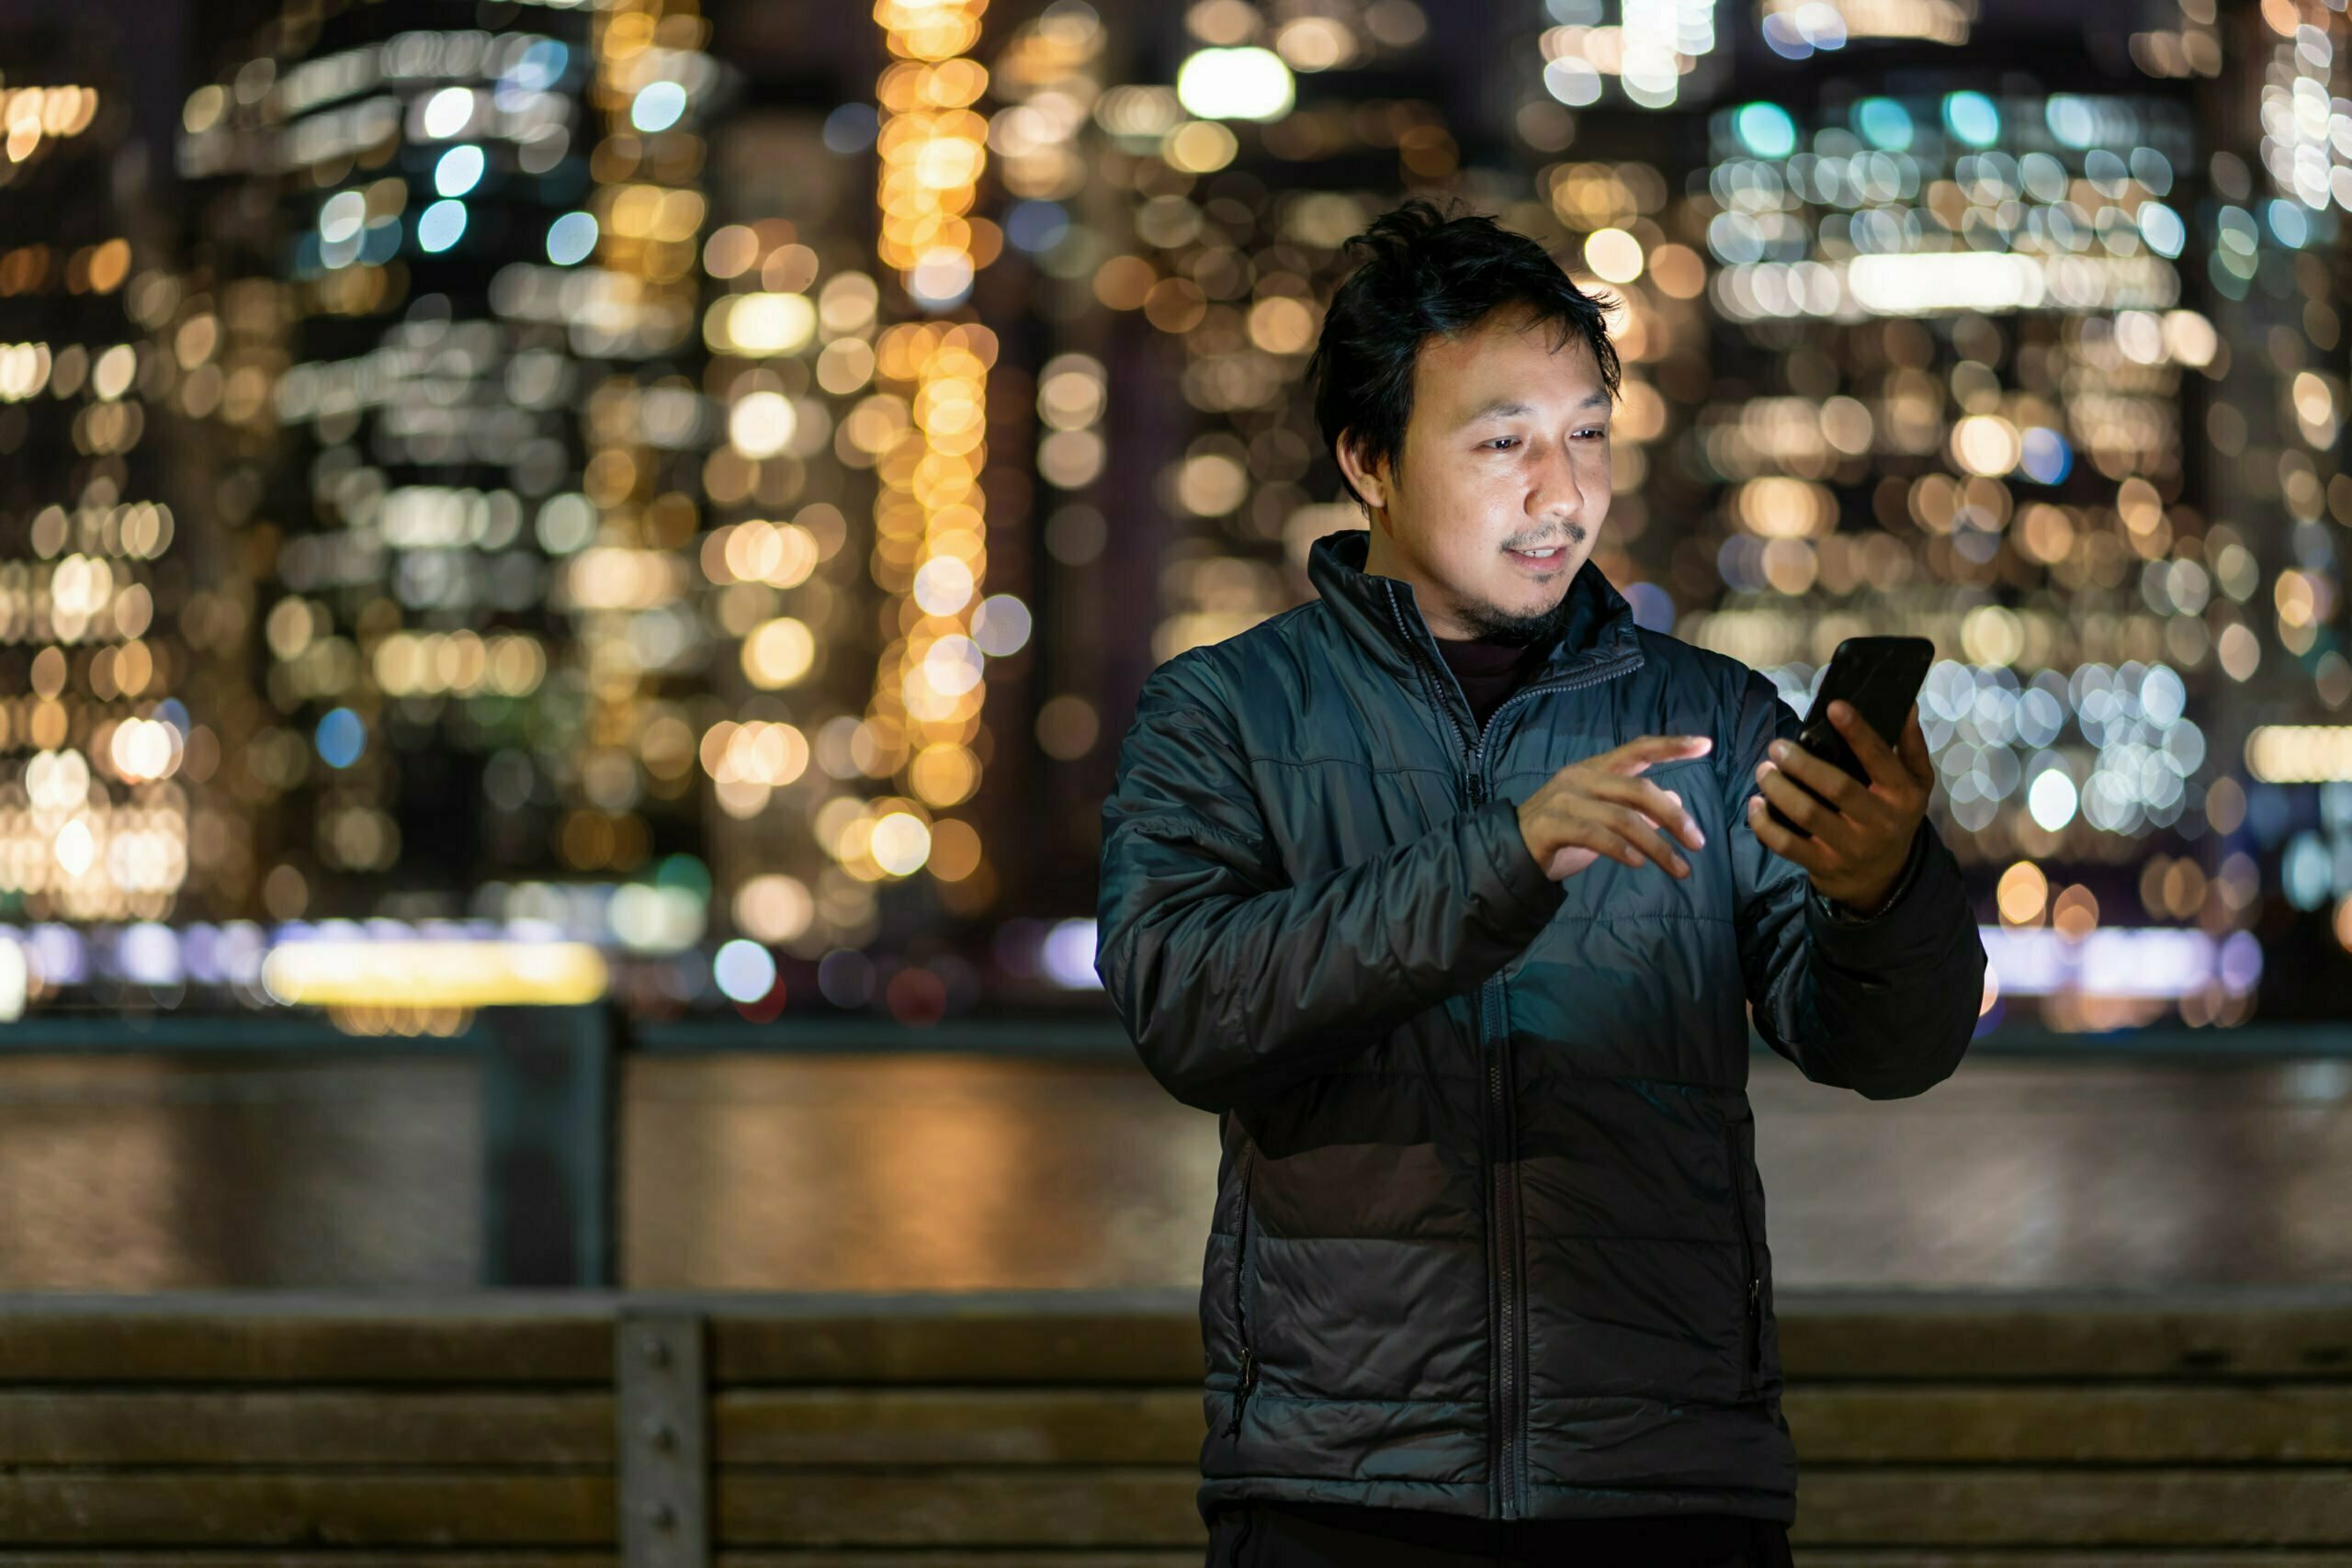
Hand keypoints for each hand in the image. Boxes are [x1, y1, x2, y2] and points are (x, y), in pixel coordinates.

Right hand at [1518, 734, 1712, 881]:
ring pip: (1623, 818)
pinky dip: (1622, 850)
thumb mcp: (1604, 816)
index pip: (1637, 749)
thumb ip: (1636, 807)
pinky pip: (1595, 836)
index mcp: (1595, 768)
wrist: (1510, 852)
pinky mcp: (1551, 826)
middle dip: (1674, 817)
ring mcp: (1564, 800)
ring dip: (1657, 846)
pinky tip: (1640, 864)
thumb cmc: (1562, 833)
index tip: (1705, 745)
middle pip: (1639, 789)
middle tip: (1698, 843)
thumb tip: (1674, 801)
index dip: (1671, 746)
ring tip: (1680, 869)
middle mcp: (1581, 778)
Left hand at [1745, 700, 1933, 914]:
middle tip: (1777, 746)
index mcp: (1901, 795)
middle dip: (1802, 763)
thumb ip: (1910, 746)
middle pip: (1837, 787)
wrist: (1884, 878)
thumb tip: (1905, 706)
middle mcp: (1878, 822)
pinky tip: (1755, 805)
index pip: (1879, 759)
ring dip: (1779, 789)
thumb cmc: (1895, 816)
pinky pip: (1787, 845)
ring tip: (1764, 770)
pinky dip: (1765, 825)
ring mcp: (1849, 847)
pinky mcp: (1823, 865)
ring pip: (1807, 814)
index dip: (1857, 732)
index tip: (1833, 707)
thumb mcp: (1916, 783)